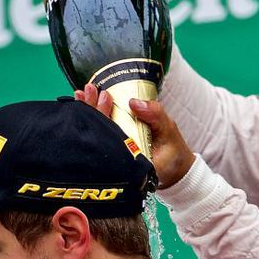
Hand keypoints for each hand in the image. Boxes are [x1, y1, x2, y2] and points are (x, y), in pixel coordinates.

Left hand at [75, 84, 194, 188]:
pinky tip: (85, 103)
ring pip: (96, 133)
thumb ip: (155, 116)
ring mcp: (113, 153)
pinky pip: (101, 132)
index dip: (102, 117)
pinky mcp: (113, 147)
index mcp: (128, 157)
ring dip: (89, 112)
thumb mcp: (169, 132)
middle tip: (89, 91)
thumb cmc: (172, 152)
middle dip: (91, 110)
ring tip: (83, 93)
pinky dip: (93, 116)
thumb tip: (134, 102)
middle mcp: (116, 157)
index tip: (103, 98)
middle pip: (97, 134)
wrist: (175, 167)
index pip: (108, 138)